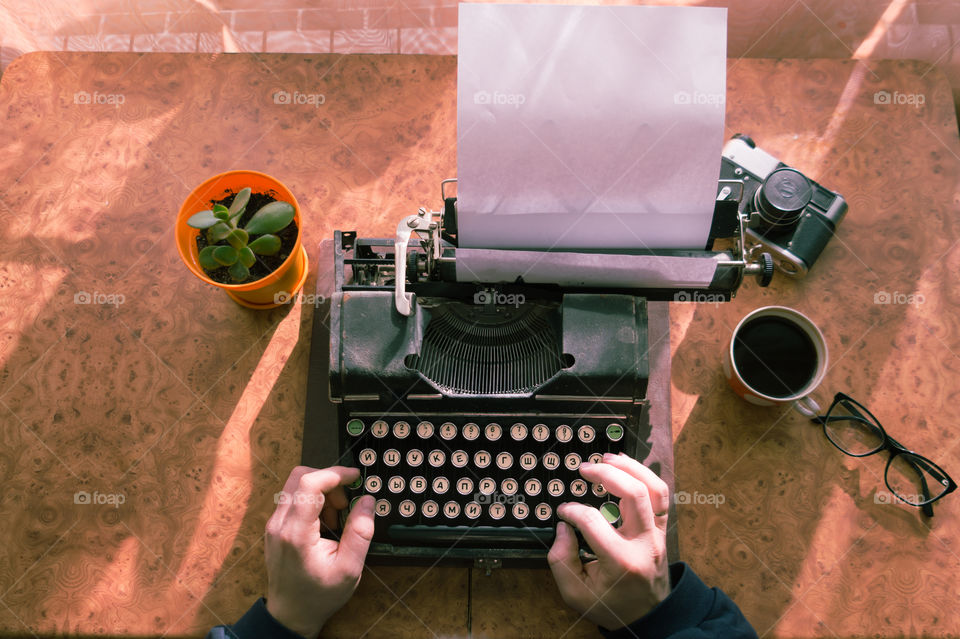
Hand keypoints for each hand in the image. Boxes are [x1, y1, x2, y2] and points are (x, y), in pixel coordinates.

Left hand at [265, 465, 373, 637]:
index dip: (335, 473)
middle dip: (328, 481)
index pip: (310, 483)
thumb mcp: (349, 568)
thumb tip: (367, 500)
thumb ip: (360, 532)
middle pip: (300, 476)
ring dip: (320, 491)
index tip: (355, 477)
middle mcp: (279, 524)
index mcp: (296, 533)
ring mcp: (273, 524)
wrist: (291, 614)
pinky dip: (312, 501)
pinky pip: (292, 498)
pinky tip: (324, 523)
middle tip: (345, 502)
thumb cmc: (318, 595)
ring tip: (336, 518)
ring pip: (295, 485)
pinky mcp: (274, 526)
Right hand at [548, 452, 670, 630]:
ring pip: (654, 489)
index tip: (563, 511)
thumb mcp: (575, 594)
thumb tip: (564, 527)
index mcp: (620, 561)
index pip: (593, 521)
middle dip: (606, 474)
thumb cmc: (611, 605)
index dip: (572, 511)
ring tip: (609, 458)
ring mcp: (657, 535)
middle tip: (585, 469)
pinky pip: (661, 495)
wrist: (648, 616)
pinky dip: (645, 476)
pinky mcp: (662, 529)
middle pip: (634, 494)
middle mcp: (644, 544)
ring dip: (631, 468)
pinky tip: (626, 469)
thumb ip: (561, 560)